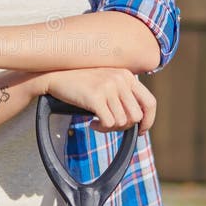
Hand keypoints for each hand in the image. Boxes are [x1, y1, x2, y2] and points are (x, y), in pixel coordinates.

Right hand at [41, 67, 156, 133]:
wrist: (55, 75)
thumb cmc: (81, 81)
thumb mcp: (107, 80)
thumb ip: (123, 93)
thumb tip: (137, 119)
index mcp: (127, 75)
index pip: (150, 102)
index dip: (149, 120)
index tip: (141, 130)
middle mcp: (121, 79)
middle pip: (136, 116)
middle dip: (125, 127)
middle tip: (111, 126)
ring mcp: (108, 87)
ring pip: (122, 122)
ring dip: (110, 128)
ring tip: (99, 123)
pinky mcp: (96, 97)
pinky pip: (109, 123)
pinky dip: (101, 128)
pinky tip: (92, 123)